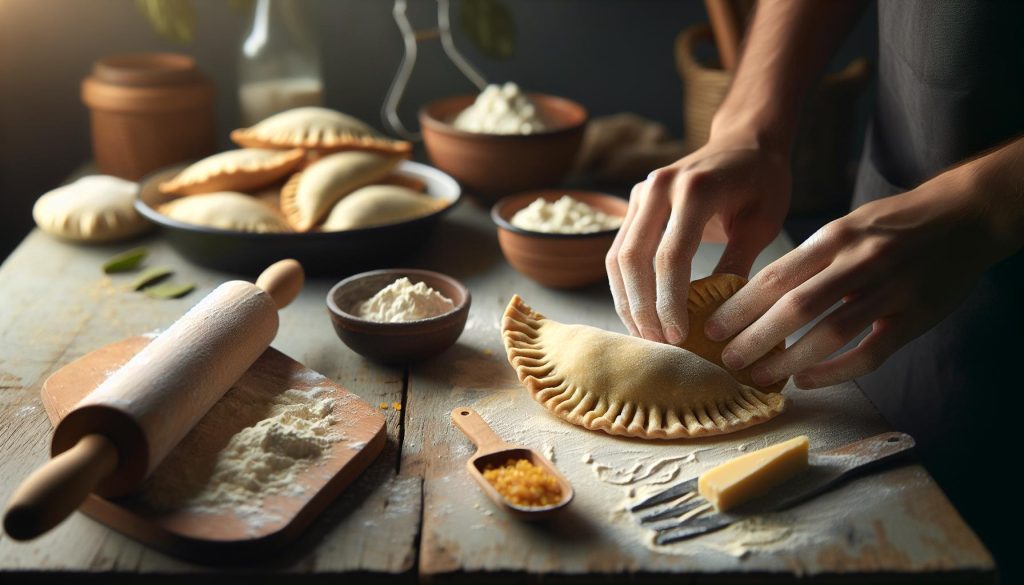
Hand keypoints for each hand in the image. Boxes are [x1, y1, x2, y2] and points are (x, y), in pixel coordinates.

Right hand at [605, 132, 790, 343]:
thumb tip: (719, 318)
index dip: (670, 302)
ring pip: (618, 257)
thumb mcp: (763, 223)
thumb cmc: (763, 182)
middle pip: (634, 259)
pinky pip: (620, 250)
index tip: (680, 336)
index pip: (671, 256)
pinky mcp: (635, 202)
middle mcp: (659, 186)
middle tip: (658, 344)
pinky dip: (626, 285)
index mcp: (695, 189)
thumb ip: (739, 264)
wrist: (745, 141)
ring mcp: (642, 192)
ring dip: (628, 300)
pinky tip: (639, 312)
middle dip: (642, 308)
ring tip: (646, 335)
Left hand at [705, 173, 1000, 388]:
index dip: (740, 305)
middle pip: (796, 306)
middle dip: (754, 337)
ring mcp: (889, 290)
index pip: (777, 275)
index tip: (712, 326)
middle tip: (726, 359)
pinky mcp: (915, 316)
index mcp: (835, 237)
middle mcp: (858, 262)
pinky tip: (807, 381)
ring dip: (789, 359)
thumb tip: (757, 296)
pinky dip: (837, 371)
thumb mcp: (846, 227)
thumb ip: (809, 259)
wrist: (965, 215)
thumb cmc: (893, 225)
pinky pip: (871, 351)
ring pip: (830, 332)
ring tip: (759, 376)